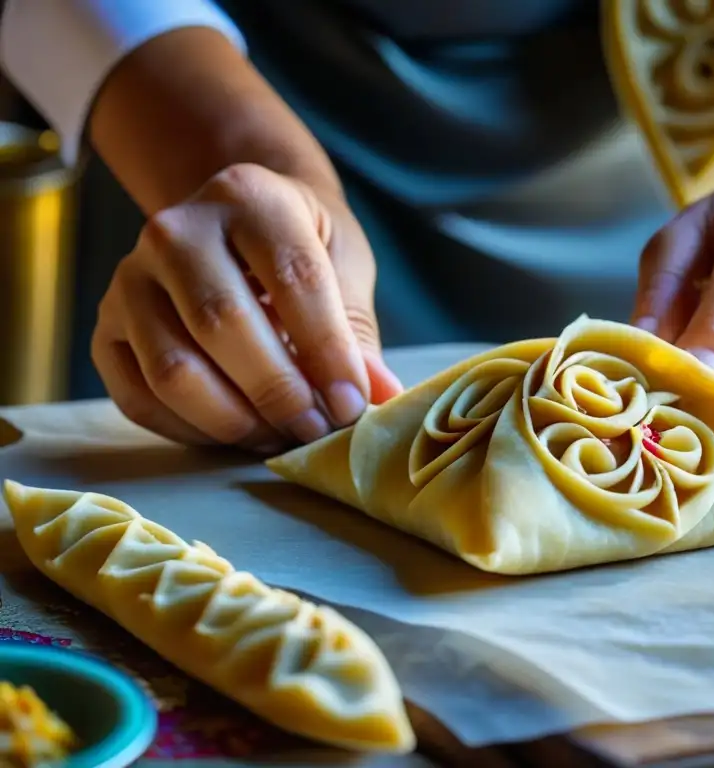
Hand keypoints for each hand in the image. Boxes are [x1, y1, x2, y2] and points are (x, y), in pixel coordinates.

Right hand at [93, 163, 402, 452]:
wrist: (238, 224)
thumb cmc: (303, 245)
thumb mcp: (344, 265)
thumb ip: (356, 330)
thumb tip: (378, 396)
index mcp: (250, 197)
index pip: (293, 278)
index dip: (327, 351)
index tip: (352, 404)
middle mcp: (176, 230)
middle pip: (222, 323)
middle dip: (279, 392)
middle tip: (317, 429)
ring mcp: (130, 278)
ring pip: (173, 369)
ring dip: (234, 421)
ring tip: (281, 435)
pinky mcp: (106, 327)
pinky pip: (138, 398)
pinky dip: (192, 432)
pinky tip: (238, 433)